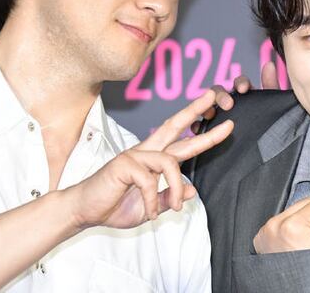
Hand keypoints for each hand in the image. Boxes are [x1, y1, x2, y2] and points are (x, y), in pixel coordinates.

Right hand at [66, 89, 233, 229]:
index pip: (182, 139)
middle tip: (214, 96)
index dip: (203, 132)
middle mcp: (146, 151)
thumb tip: (193, 190)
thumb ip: (169, 198)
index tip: (225, 124)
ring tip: (174, 207)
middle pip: (174, 125)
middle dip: (195, 110)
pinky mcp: (123, 163)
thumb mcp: (150, 207)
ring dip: (177, 187)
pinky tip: (149, 212)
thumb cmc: (114, 206)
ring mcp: (134, 155)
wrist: (84, 211)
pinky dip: (153, 200)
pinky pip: (150, 180)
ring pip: (170, 162)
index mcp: (153, 158)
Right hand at [190, 61, 280, 132]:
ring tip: (209, 114)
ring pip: (207, 107)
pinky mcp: (211, 133)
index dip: (240, 83)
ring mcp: (219, 118)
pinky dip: (197, 126)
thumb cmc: (270, 129)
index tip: (243, 89)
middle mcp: (230, 105)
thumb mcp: (272, 109)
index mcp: (246, 97)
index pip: (240, 83)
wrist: (266, 156)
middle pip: (219, 92)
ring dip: (206, 107)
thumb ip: (271, 87)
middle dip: (221, 95)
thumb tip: (269, 64)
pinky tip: (198, 129)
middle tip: (228, 105)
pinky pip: (199, 127)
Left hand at [253, 198, 309, 253]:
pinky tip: (293, 247)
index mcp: (292, 225)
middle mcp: (274, 226)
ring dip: (301, 225)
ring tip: (304, 246)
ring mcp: (265, 233)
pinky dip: (287, 231)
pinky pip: (278, 222)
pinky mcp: (259, 239)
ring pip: (291, 212)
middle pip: (303, 204)